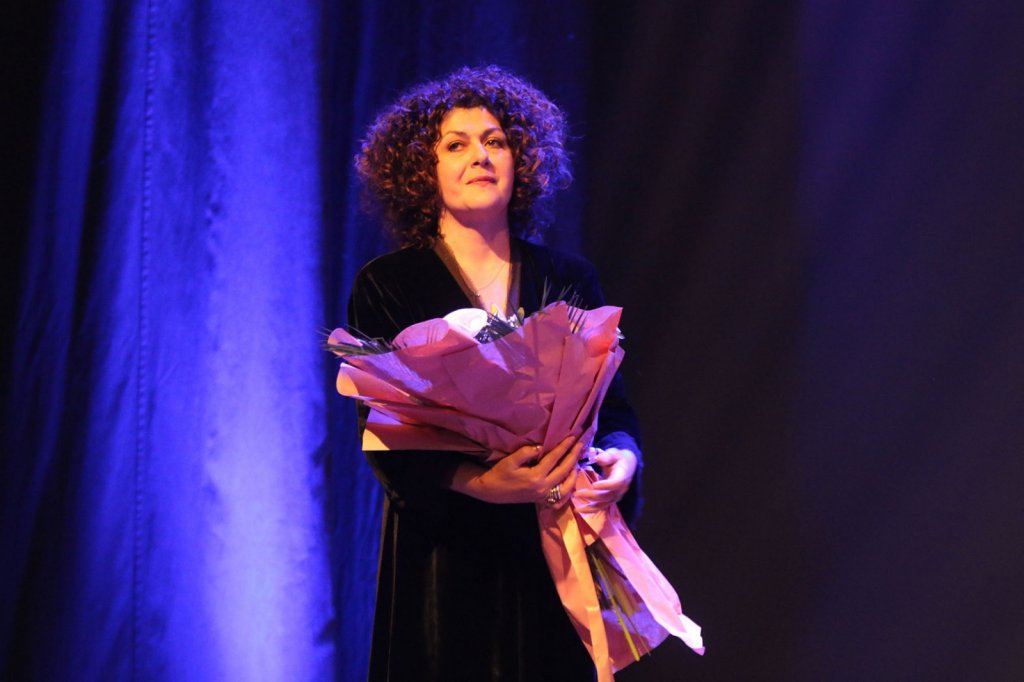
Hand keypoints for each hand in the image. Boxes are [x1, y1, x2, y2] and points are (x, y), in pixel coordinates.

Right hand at [450, 436, 582, 507]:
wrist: (491, 491)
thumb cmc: (499, 474)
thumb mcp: (510, 460)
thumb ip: (527, 452)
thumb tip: (542, 447)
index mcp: (536, 476)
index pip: (554, 458)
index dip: (564, 447)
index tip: (573, 437)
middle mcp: (543, 488)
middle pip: (564, 471)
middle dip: (573, 456)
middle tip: (580, 444)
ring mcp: (543, 496)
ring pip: (566, 487)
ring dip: (573, 473)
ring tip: (576, 462)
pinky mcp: (542, 501)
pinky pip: (560, 498)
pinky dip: (567, 490)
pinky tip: (569, 482)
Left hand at [572, 447, 636, 509]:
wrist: (626, 467)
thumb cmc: (618, 459)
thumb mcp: (615, 453)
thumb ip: (608, 456)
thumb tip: (598, 459)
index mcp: (622, 476)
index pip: (616, 483)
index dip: (606, 485)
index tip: (594, 485)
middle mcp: (620, 489)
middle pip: (607, 496)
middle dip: (592, 496)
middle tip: (577, 494)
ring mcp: (615, 496)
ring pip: (603, 504)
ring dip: (590, 507)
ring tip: (576, 509)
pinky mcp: (609, 500)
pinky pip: (600, 507)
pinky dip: (590, 510)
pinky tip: (578, 510)